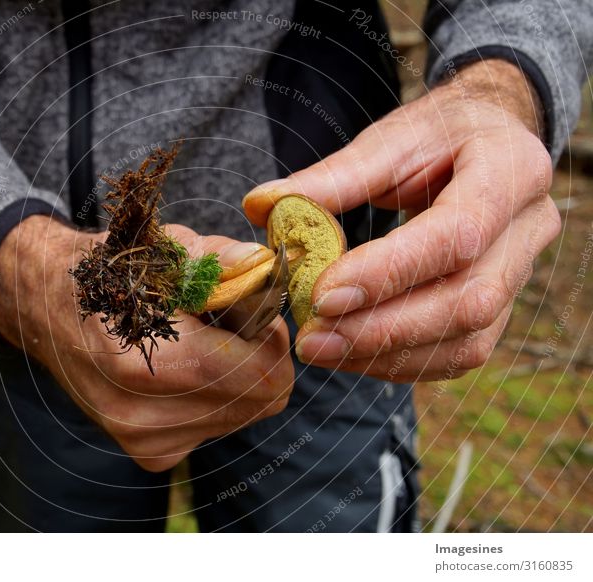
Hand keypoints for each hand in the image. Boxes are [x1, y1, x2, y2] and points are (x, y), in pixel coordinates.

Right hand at [0, 215, 293, 470]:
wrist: (46, 306)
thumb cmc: (106, 271)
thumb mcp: (159, 249)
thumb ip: (214, 259)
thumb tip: (259, 265)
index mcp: (145, 363)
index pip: (257, 375)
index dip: (271, 338)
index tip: (255, 310)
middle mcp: (143, 416)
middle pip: (260, 401)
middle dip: (260, 358)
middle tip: (233, 322)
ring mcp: (144, 441)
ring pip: (243, 416)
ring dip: (239, 379)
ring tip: (203, 341)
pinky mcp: (148, 454)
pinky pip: (216, 428)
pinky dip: (216, 398)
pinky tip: (187, 369)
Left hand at [243, 59, 560, 381]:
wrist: (487, 144)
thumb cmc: (437, 137)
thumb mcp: (389, 139)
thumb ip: (331, 177)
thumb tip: (260, 206)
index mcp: (511, 169)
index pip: (457, 234)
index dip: (390, 271)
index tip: (324, 295)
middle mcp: (528, 228)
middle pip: (467, 300)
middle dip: (383, 328)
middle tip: (312, 338)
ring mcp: (520, 274)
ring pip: (466, 339)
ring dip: (387, 354)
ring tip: (320, 349)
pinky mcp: (500, 308)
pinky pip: (457, 352)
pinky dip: (399, 361)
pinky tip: (349, 354)